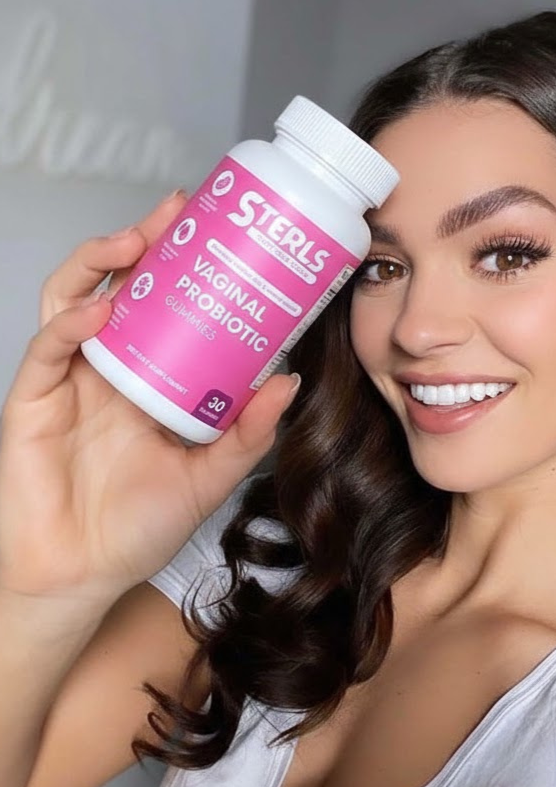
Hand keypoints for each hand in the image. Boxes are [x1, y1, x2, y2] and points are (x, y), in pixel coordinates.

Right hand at [0, 192, 299, 605]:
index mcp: (150, 381)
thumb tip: (290, 380)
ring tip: (136, 239)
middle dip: (146, 243)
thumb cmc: (137, 528)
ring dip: (101, 262)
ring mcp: (70, 379)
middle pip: (122, 287)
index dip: (185, 268)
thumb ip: (247, 434)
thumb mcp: (208, 478)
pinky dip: (70, 320)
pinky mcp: (35, 398)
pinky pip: (47, 347)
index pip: (166, 309)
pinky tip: (99, 307)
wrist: (80, 575)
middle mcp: (110, 370)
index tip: (219, 234)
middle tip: (178, 211)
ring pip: (76, 299)